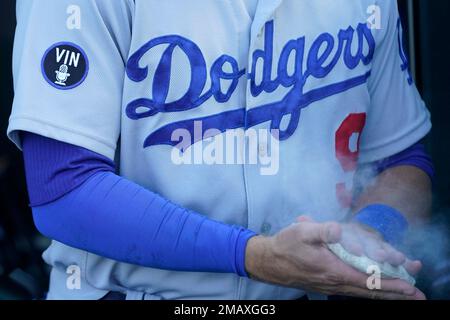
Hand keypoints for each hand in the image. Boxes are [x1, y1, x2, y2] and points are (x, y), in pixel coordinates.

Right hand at [245, 219, 424, 299]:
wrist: (270, 262)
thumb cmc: (286, 246)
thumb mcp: (302, 232)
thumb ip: (322, 230)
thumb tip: (339, 229)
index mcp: (333, 269)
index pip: (368, 280)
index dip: (390, 283)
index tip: (410, 286)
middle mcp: (336, 282)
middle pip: (371, 291)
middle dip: (395, 293)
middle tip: (417, 296)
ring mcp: (332, 286)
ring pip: (364, 293)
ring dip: (386, 293)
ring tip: (404, 294)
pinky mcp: (328, 285)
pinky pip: (356, 291)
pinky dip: (371, 291)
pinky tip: (376, 289)